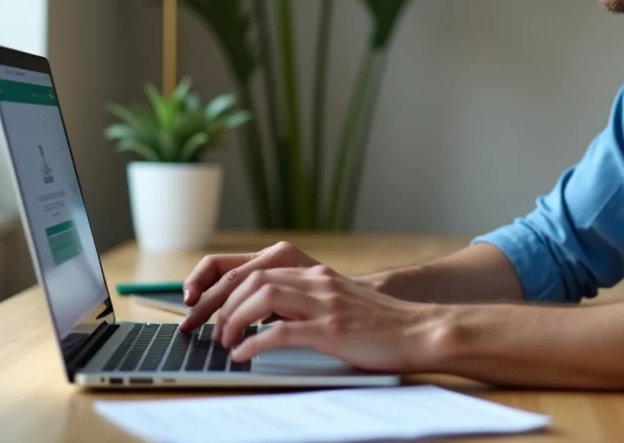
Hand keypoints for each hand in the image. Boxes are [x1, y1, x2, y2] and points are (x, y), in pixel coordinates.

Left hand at [217, 264, 445, 372]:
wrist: (419, 330)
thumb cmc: (379, 325)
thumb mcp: (339, 303)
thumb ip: (307, 302)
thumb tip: (264, 318)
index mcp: (316, 275)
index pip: (255, 267)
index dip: (223, 285)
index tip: (205, 306)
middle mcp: (317, 282)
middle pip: (251, 278)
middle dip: (219, 303)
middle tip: (207, 329)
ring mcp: (325, 303)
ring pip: (262, 297)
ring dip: (233, 319)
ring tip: (224, 341)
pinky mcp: (332, 329)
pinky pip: (282, 332)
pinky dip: (255, 343)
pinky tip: (243, 355)